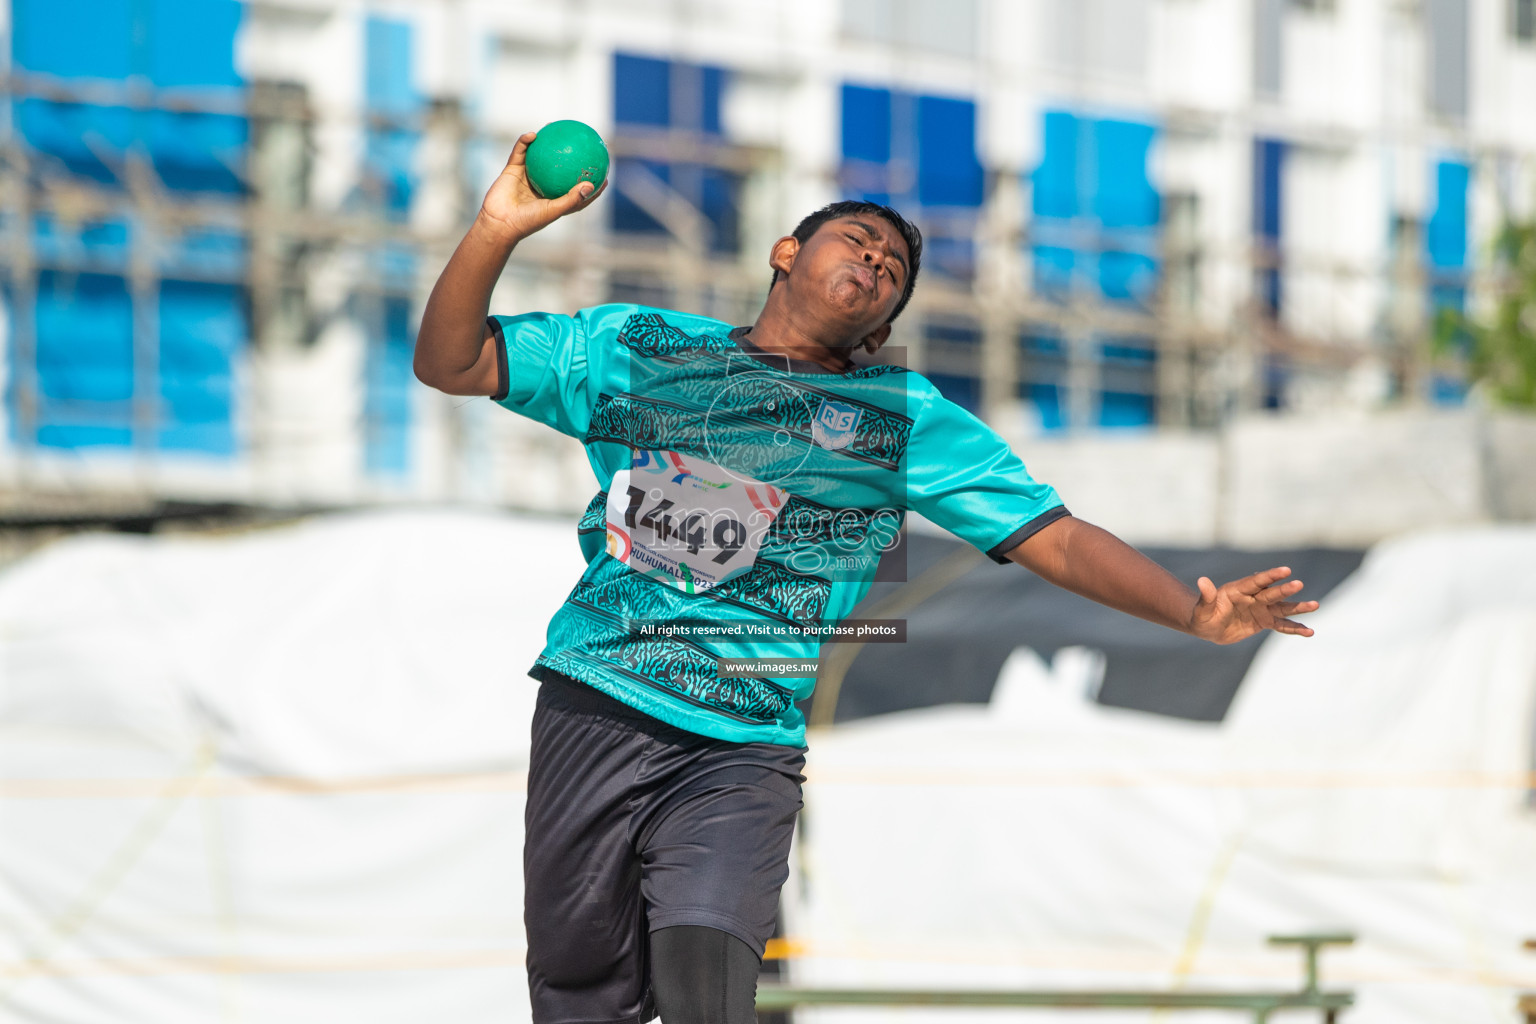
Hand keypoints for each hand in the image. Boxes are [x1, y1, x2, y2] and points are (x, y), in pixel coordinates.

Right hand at [477, 131, 606, 242]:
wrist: (498, 222)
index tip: (605, 172)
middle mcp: (542, 186)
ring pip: (539, 156)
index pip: (577, 189)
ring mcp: (527, 177)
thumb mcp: (554, 211)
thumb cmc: (528, 221)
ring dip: (546, 141)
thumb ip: (572, 198)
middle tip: (584, 143)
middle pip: (559, 168)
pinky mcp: (513, 170)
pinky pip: (520, 152)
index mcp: (555, 199)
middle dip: (570, 155)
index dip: (591, 182)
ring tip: (556, 127)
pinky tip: (533, 134)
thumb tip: (591, 184)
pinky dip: (525, 142)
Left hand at [1187, 566, 1317, 644]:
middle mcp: (1253, 597)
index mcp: (1239, 589)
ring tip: (1315, 605)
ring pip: (1282, 608)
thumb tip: (1202, 581)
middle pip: (1272, 593)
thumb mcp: (1202, 609)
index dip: (1270, 576)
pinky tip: (1309, 632)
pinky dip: (1295, 629)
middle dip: (1285, 589)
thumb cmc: (1203, 616)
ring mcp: (1261, 609)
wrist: (1208, 627)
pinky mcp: (1264, 621)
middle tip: (1299, 584)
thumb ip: (1206, 596)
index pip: (1256, 581)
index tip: (1286, 570)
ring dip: (1298, 607)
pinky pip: (1282, 625)